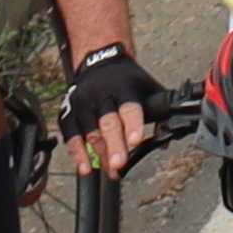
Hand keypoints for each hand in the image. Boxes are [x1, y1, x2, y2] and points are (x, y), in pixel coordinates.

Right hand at [66, 44, 165, 172]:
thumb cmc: (128, 79)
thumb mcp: (148, 87)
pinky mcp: (68, 113)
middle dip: (114, 145)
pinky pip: (71, 135)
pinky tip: (85, 167)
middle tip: (119, 164)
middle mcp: (101, 94)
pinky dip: (78, 152)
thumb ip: (159, 111)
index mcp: (125, 87)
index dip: (132, 124)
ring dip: (99, 154)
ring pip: (90, 131)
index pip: (129, 106)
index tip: (136, 140)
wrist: (99, 61)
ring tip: (111, 171)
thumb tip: (164, 139)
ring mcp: (83, 104)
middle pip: (107, 122)